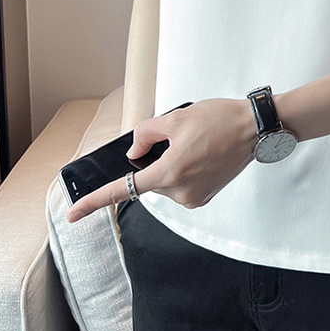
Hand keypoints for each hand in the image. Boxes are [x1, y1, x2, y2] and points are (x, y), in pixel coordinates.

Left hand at [66, 98, 257, 221]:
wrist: (255, 128)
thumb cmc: (221, 119)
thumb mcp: (175, 118)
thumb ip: (146, 134)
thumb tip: (135, 151)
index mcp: (169, 173)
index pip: (123, 189)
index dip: (95, 201)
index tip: (74, 212)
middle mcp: (181, 191)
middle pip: (149, 179)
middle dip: (154, 159)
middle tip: (178, 136)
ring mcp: (195, 196)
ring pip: (166, 181)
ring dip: (171, 163)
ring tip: (196, 141)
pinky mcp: (206, 195)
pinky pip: (181, 184)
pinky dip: (183, 169)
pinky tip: (202, 151)